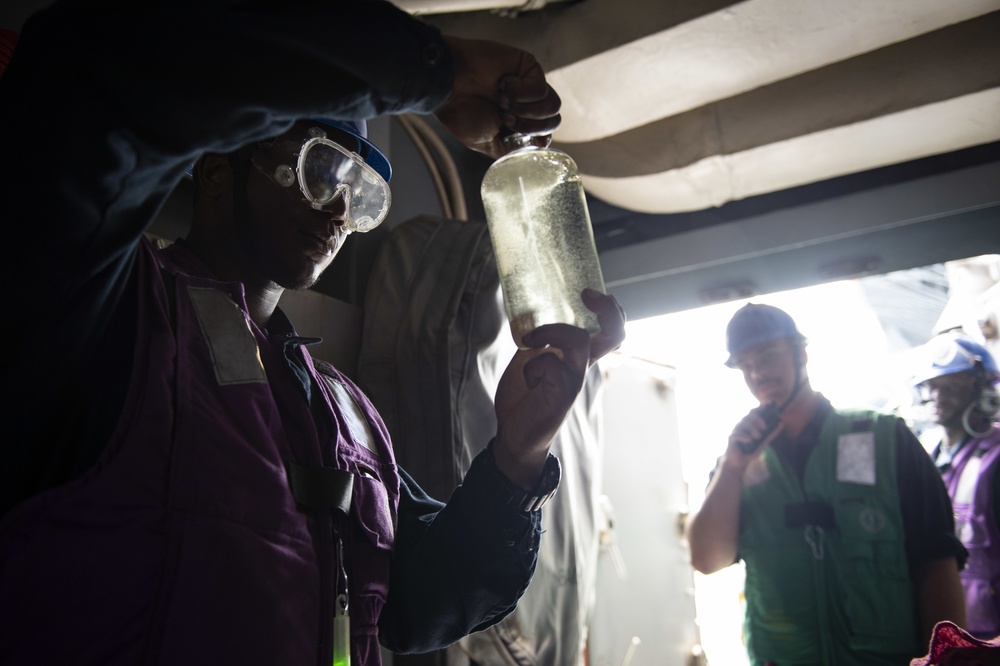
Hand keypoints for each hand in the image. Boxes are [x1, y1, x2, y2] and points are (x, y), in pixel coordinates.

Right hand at [435, 35, 560, 158]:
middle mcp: (526, 103)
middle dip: (529, 126)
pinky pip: (541, 89)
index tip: (529, 140)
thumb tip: (540, 146)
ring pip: (553, 106)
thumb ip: (512, 148)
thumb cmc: (461, 113)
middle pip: (553, 121)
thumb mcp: (486, 143)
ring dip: (525, 110)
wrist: (449, 87)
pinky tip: (503, 84)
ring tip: (502, 102)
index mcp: (518, 121)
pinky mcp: (529, 67)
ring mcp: (529, 84)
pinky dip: (521, 92)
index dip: (542, 137)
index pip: (546, 132)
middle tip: (506, 118)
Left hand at [492, 290, 624, 487]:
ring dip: (551, 331)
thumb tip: (527, 311)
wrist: (514, 436)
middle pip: (615, 334)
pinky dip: (533, 363)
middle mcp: (582, 366)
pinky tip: (527, 377)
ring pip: (579, 340)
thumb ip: (536, 339)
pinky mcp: (561, 393)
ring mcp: (574, 379)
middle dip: (608, 309)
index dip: (611, 309)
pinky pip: (551, 364)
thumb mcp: (528, 358)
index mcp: (577, 356)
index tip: (588, 292)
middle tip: (586, 295)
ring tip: (529, 340)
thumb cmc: (523, 396)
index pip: (611, 330)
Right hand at [726, 405, 783, 460]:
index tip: (768, 404)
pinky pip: (737, 434)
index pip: (754, 412)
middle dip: (757, 420)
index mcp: (749, 424)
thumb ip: (771, 433)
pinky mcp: (731, 438)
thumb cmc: (750, 450)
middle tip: (764, 428)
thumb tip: (781, 423)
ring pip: (743, 424)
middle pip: (749, 416)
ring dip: (752, 429)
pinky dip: (744, 436)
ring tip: (757, 437)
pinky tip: (749, 440)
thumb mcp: (763, 442)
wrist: (740, 462)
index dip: (760, 407)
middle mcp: (742, 425)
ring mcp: (736, 430)